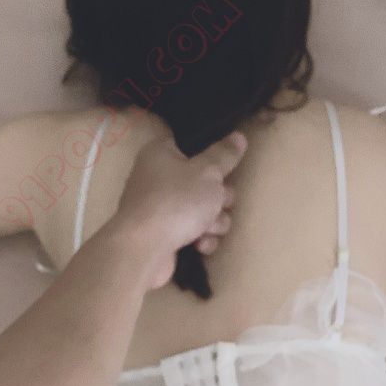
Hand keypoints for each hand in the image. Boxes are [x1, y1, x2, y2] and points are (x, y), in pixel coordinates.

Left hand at [107, 131, 246, 289]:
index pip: (193, 147)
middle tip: (217, 202)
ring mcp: (161, 209)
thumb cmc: (176, 201)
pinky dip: (201, 239)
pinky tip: (198, 245)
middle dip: (219, 197)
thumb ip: (225, 155)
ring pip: (204, 210)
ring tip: (205, 228)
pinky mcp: (165, 236)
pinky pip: (194, 233)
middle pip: (205, 182)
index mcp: (161, 154)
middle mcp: (158, 179)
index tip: (224, 168)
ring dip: (213, 222)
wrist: (146, 249)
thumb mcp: (208, 172)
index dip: (212, 159)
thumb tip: (239, 136)